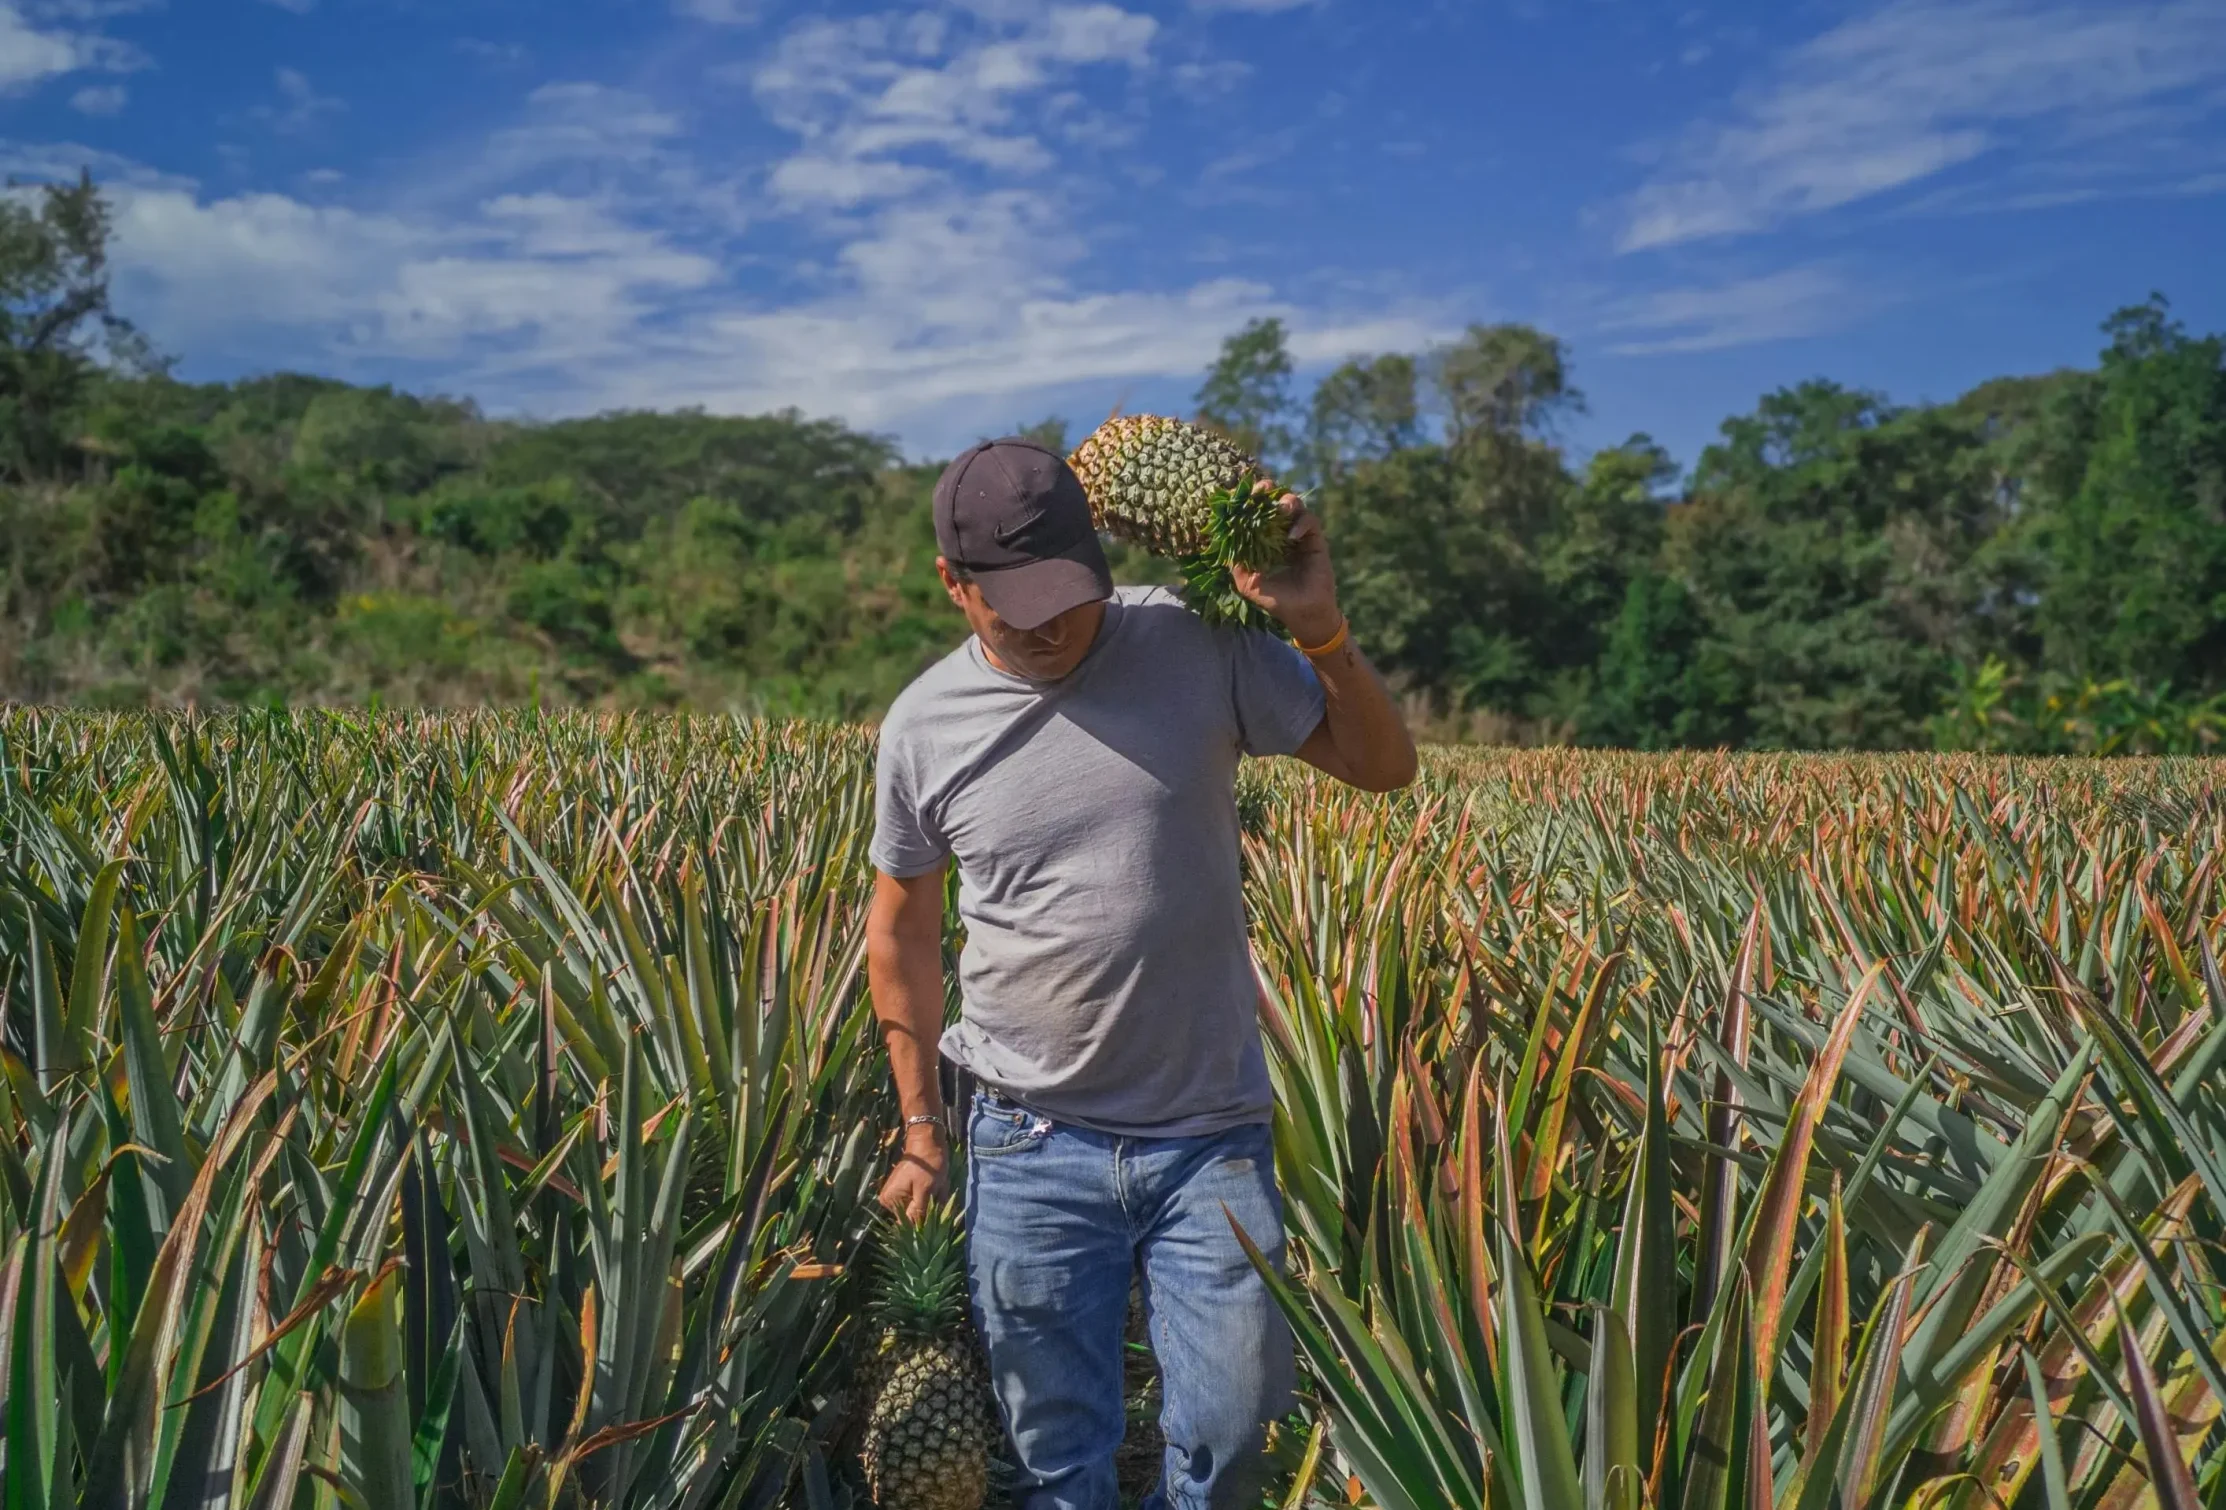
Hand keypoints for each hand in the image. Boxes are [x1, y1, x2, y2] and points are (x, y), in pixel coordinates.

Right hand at [877, 1123, 949, 1220]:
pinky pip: (920, 1199)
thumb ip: (919, 1212)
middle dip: (930, 1208)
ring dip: (932, 1201)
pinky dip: (931, 1195)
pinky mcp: (905, 1188)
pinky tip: (936, 1185)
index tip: (935, 1211)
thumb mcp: (926, 1189)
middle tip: (938, 1192)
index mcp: (891, 1200)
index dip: (923, 1221)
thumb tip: (916, 1233)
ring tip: (938, 1186)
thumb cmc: (928, 1164)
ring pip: (919, 1207)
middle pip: (914, 1215)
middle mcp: (889, 1200)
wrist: (927, 1140)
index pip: (907, 1224)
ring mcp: (896, 1194)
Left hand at [1231, 494, 1342, 645]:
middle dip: (1269, 492)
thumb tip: (1225, 548)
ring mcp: (1300, 535)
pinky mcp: (1316, 541)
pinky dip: (1301, 524)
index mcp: (1265, 540)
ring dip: (1287, 502)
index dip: (1249, 501)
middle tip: (1262, 489)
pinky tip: (1292, 536)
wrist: (1303, 614)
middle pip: (1276, 502)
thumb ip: (1237, 566)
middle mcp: (1282, 534)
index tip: (1240, 495)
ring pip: (1296, 506)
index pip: (1256, 513)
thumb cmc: (1277, 600)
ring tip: (1280, 509)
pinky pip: (1311, 522)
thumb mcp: (1249, 584)